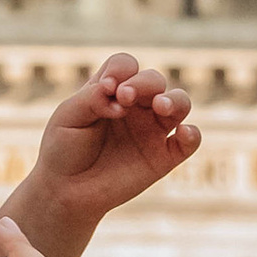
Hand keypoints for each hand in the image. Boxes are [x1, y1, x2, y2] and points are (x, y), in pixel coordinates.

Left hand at [15, 53, 200, 231]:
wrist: (66, 191)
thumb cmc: (64, 149)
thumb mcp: (68, 116)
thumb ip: (92, 97)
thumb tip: (120, 96)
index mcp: (112, 91)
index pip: (126, 66)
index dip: (120, 70)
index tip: (106, 89)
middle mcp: (137, 107)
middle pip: (154, 80)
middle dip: (143, 83)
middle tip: (124, 97)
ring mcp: (153, 131)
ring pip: (179, 103)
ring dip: (174, 99)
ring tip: (160, 106)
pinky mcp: (164, 157)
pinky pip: (190, 141)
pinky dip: (192, 134)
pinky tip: (183, 133)